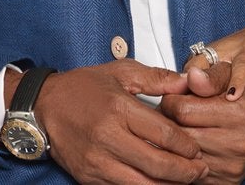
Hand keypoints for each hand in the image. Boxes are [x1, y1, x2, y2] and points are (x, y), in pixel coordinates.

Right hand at [13, 61, 207, 183]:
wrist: (44, 106)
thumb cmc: (84, 86)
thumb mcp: (121, 71)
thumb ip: (156, 77)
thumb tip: (186, 82)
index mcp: (119, 109)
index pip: (162, 133)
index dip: (185, 145)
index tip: (198, 149)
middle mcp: (109, 137)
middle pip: (156, 163)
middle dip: (184, 171)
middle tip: (201, 170)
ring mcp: (98, 161)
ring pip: (141, 184)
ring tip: (186, 182)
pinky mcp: (89, 177)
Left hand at [159, 65, 244, 183]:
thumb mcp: (233, 73)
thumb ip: (210, 75)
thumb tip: (191, 75)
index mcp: (239, 113)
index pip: (182, 109)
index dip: (171, 99)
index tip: (174, 95)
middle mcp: (238, 143)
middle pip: (180, 134)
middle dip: (171, 121)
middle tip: (175, 111)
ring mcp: (233, 166)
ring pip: (183, 156)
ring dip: (178, 141)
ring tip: (185, 126)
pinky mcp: (229, 181)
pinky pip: (193, 173)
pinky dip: (188, 159)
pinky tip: (194, 143)